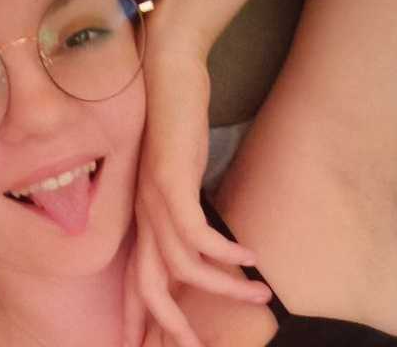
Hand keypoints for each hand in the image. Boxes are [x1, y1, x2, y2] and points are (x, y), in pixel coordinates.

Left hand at [123, 52, 271, 346]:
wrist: (166, 76)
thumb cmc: (173, 126)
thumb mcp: (176, 175)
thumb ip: (181, 208)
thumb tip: (199, 238)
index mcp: (141, 218)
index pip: (136, 281)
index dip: (142, 318)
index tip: (155, 344)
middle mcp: (141, 216)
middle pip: (150, 288)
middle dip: (173, 326)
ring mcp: (153, 200)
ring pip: (184, 267)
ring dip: (226, 287)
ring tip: (261, 295)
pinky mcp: (170, 181)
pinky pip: (198, 233)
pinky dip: (227, 252)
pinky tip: (251, 256)